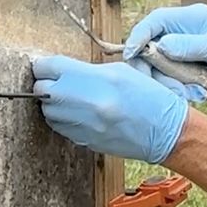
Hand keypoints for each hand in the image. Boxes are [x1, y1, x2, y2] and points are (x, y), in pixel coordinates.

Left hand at [32, 55, 187, 163]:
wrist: (164, 131)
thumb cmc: (148, 96)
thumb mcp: (121, 71)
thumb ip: (88, 70)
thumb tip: (63, 72)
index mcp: (96, 78)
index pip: (50, 67)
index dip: (44, 66)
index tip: (45, 67)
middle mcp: (84, 101)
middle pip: (42, 89)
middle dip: (46, 85)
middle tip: (58, 83)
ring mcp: (82, 124)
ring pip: (47, 111)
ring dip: (53, 104)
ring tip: (70, 99)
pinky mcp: (82, 140)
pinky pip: (59, 127)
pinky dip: (63, 119)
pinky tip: (79, 114)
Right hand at [124, 3, 206, 95]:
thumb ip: (192, 46)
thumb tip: (161, 46)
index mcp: (189, 18)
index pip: (154, 21)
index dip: (138, 37)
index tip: (131, 56)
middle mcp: (181, 32)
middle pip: (151, 48)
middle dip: (156, 71)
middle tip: (174, 90)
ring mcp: (183, 50)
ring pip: (160, 67)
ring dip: (171, 84)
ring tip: (195, 94)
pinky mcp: (186, 67)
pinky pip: (172, 78)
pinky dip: (180, 89)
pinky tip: (197, 95)